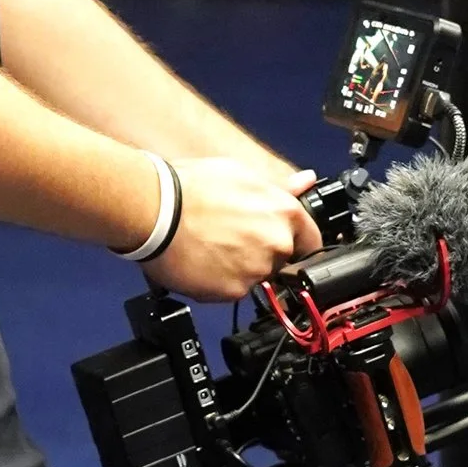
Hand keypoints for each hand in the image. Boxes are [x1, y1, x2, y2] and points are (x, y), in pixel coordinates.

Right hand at [149, 159, 320, 302]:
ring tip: (212, 248)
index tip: (288, 247)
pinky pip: (233, 291)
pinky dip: (220, 282)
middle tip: (232, 240)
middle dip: (263, 254)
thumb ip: (278, 188)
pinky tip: (202, 262)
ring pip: (256, 276)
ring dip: (240, 269)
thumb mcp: (240, 174)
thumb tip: (305, 182)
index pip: (311, 240)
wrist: (156, 211)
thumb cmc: (191, 188)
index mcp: (284, 212)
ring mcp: (257, 270)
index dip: (298, 243)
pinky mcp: (233, 291)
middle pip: (282, 260)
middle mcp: (277, 243)